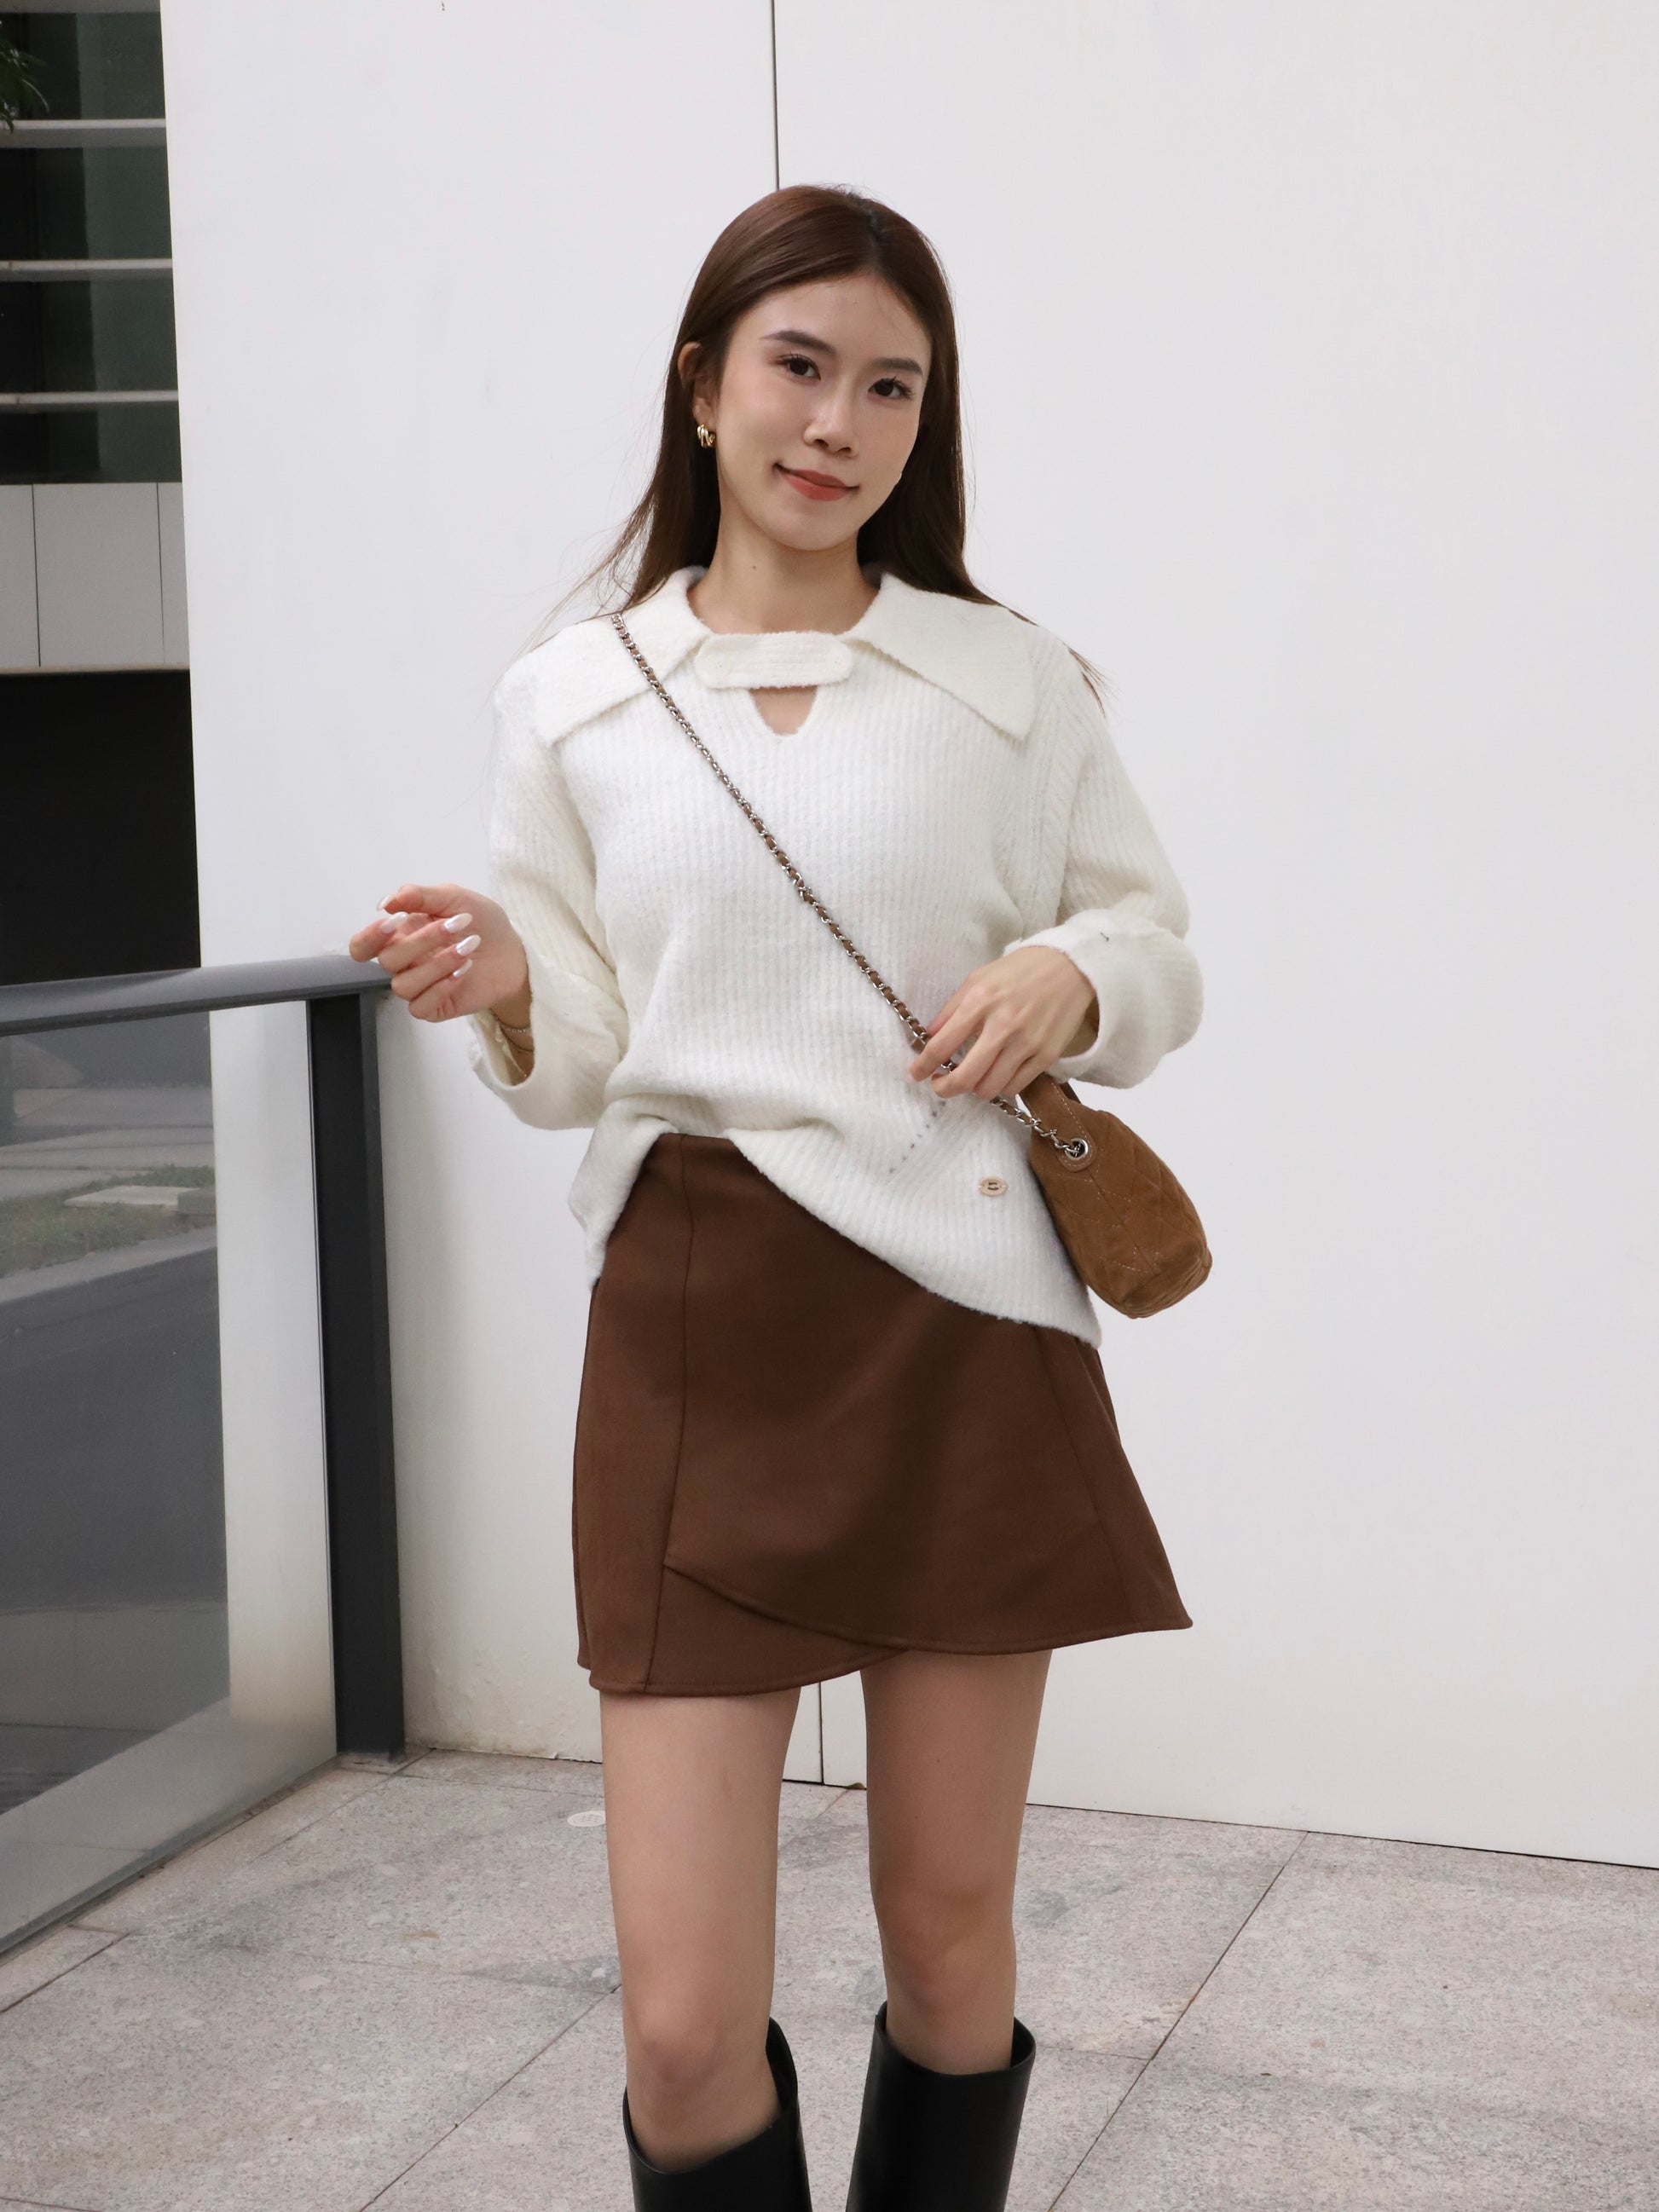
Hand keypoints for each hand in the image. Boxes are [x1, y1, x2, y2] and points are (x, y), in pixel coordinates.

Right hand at [347, 882, 529, 1024]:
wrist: (512, 950)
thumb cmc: (481, 923)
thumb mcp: (454, 898)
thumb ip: (419, 896)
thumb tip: (386, 902)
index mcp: (400, 936)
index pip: (362, 946)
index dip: (369, 937)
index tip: (392, 922)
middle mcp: (404, 963)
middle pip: (388, 961)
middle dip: (423, 940)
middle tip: (458, 924)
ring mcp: (418, 987)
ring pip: (403, 985)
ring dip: (437, 964)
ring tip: (468, 948)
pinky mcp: (435, 1007)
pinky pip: (420, 1006)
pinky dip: (442, 988)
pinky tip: (463, 972)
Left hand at [909, 946, 1097, 1100]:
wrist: (1069, 967)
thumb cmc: (1019, 971)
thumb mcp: (978, 979)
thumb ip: (952, 1008)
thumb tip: (929, 1036)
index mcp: (980, 1002)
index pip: (941, 1045)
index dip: (922, 1066)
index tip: (915, 1074)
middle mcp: (1002, 1025)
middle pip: (965, 1077)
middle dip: (945, 1089)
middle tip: (941, 1086)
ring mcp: (1027, 1043)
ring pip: (990, 1088)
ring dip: (975, 1088)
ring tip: (974, 1077)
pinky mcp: (1046, 1055)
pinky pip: (1016, 1087)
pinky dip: (1001, 1086)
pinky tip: (998, 1074)